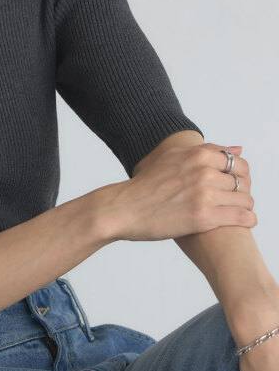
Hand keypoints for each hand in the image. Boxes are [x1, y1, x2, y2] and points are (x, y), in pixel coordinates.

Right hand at [111, 143, 254, 242]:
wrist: (123, 209)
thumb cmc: (146, 185)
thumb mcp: (174, 158)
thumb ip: (208, 151)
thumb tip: (239, 148)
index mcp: (198, 155)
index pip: (239, 163)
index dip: (242, 176)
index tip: (235, 185)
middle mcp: (203, 172)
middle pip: (243, 181)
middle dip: (243, 192)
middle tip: (236, 201)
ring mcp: (204, 195)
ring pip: (245, 199)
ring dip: (246, 206)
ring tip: (238, 212)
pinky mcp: (203, 217)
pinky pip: (241, 217)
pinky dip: (248, 220)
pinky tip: (244, 222)